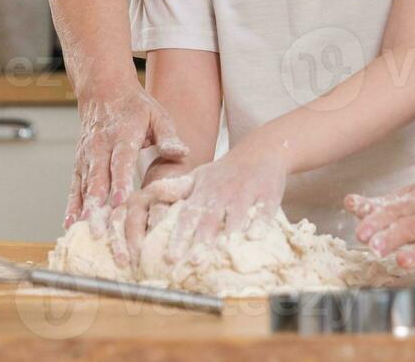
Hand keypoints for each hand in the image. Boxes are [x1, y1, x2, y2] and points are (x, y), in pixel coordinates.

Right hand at [64, 79, 188, 235]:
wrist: (104, 91)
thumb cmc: (136, 107)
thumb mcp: (158, 115)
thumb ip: (168, 136)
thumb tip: (181, 153)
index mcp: (123, 135)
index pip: (121, 161)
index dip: (120, 181)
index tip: (120, 201)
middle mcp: (101, 147)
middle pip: (98, 178)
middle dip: (97, 204)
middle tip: (98, 228)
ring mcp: (87, 156)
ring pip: (84, 185)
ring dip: (84, 209)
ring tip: (85, 232)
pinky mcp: (79, 163)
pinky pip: (74, 186)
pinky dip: (71, 205)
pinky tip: (70, 225)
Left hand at [109, 142, 288, 266]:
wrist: (261, 151)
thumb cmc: (225, 171)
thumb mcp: (199, 177)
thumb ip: (175, 191)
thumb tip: (146, 198)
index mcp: (203, 192)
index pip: (187, 216)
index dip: (178, 236)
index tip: (168, 258)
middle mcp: (222, 193)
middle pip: (209, 219)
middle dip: (200, 241)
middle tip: (191, 263)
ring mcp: (246, 193)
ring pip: (235, 216)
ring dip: (228, 235)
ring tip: (222, 253)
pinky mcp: (268, 194)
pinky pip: (264, 210)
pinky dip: (259, 223)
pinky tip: (255, 237)